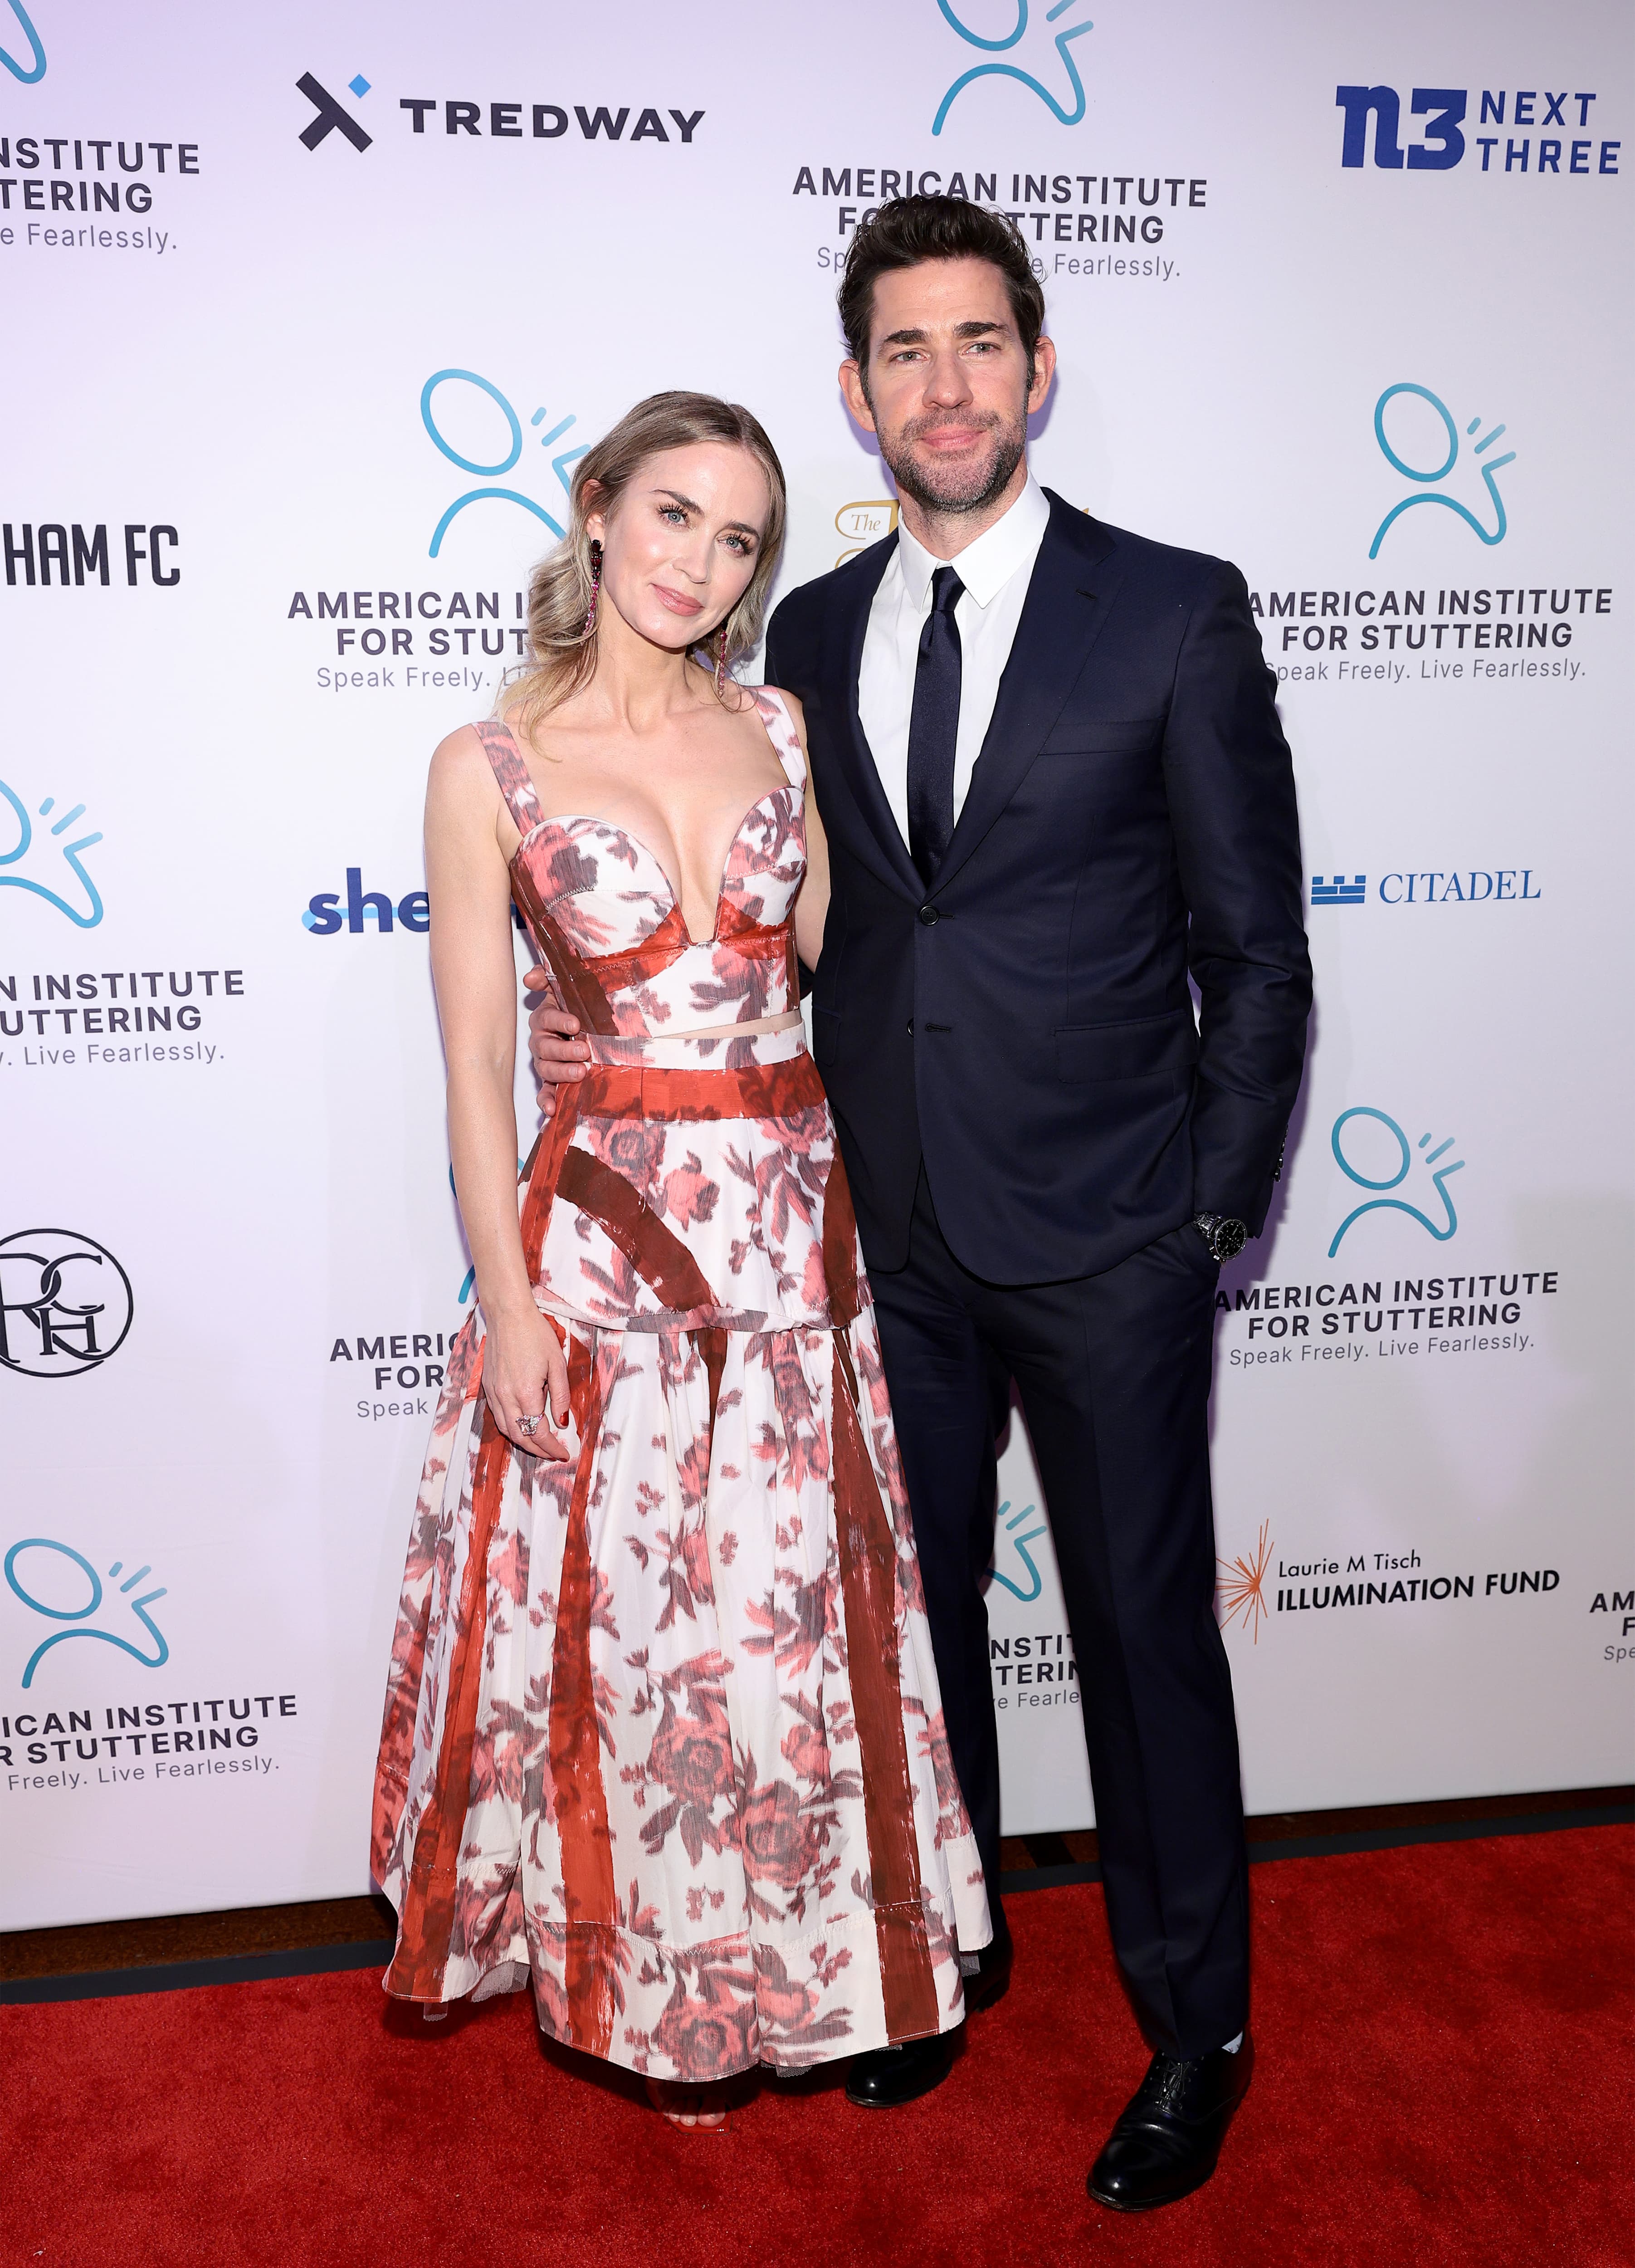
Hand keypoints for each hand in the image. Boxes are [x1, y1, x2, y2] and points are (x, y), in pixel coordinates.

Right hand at [482, 1305, 570, 1459]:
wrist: (508, 1315)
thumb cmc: (535, 1334)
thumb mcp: (557, 1364)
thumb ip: (560, 1396)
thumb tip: (562, 1422)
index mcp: (526, 1392)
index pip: (539, 1431)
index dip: (552, 1447)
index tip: (563, 1453)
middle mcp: (505, 1396)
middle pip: (520, 1436)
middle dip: (537, 1450)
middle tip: (552, 1454)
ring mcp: (493, 1392)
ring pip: (505, 1429)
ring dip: (522, 1442)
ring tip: (538, 1446)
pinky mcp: (487, 1386)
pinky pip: (497, 1415)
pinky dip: (510, 1427)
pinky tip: (521, 1426)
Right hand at [525, 966, 590, 1103]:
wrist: (591, 1025)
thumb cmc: (577, 1007)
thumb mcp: (565, 986)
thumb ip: (547, 976)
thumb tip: (530, 978)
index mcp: (545, 1019)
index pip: (547, 1018)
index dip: (559, 1020)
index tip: (576, 1023)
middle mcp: (542, 1042)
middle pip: (546, 1047)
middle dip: (564, 1050)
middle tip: (584, 1050)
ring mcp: (546, 1063)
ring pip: (547, 1069)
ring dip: (561, 1073)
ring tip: (580, 1073)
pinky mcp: (553, 1081)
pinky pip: (545, 1091)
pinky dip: (546, 1100)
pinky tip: (551, 1109)